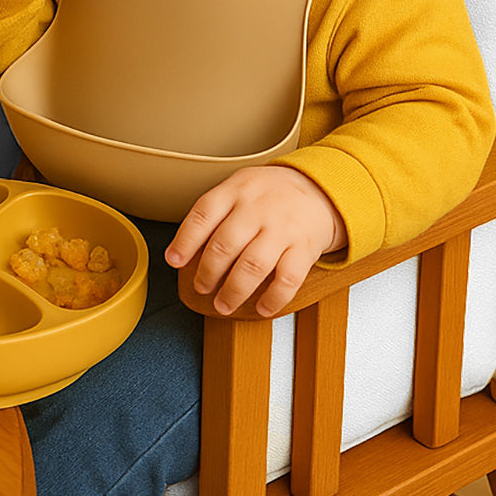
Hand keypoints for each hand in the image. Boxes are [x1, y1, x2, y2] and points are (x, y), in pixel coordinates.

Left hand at [165, 166, 346, 316]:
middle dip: (207, 273)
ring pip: (252, 266)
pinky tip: (262, 308)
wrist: (321, 188)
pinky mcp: (305, 248)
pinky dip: (273, 299)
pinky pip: (287, 279)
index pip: (204, 213)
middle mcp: (259, 208)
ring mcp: (283, 228)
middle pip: (225, 245)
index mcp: (237, 190)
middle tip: (201, 287)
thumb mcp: (241, 187)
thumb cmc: (271, 194)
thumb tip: (182, 249)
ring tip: (223, 304)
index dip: (185, 241)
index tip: (174, 261)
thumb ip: (214, 212)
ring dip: (233, 291)